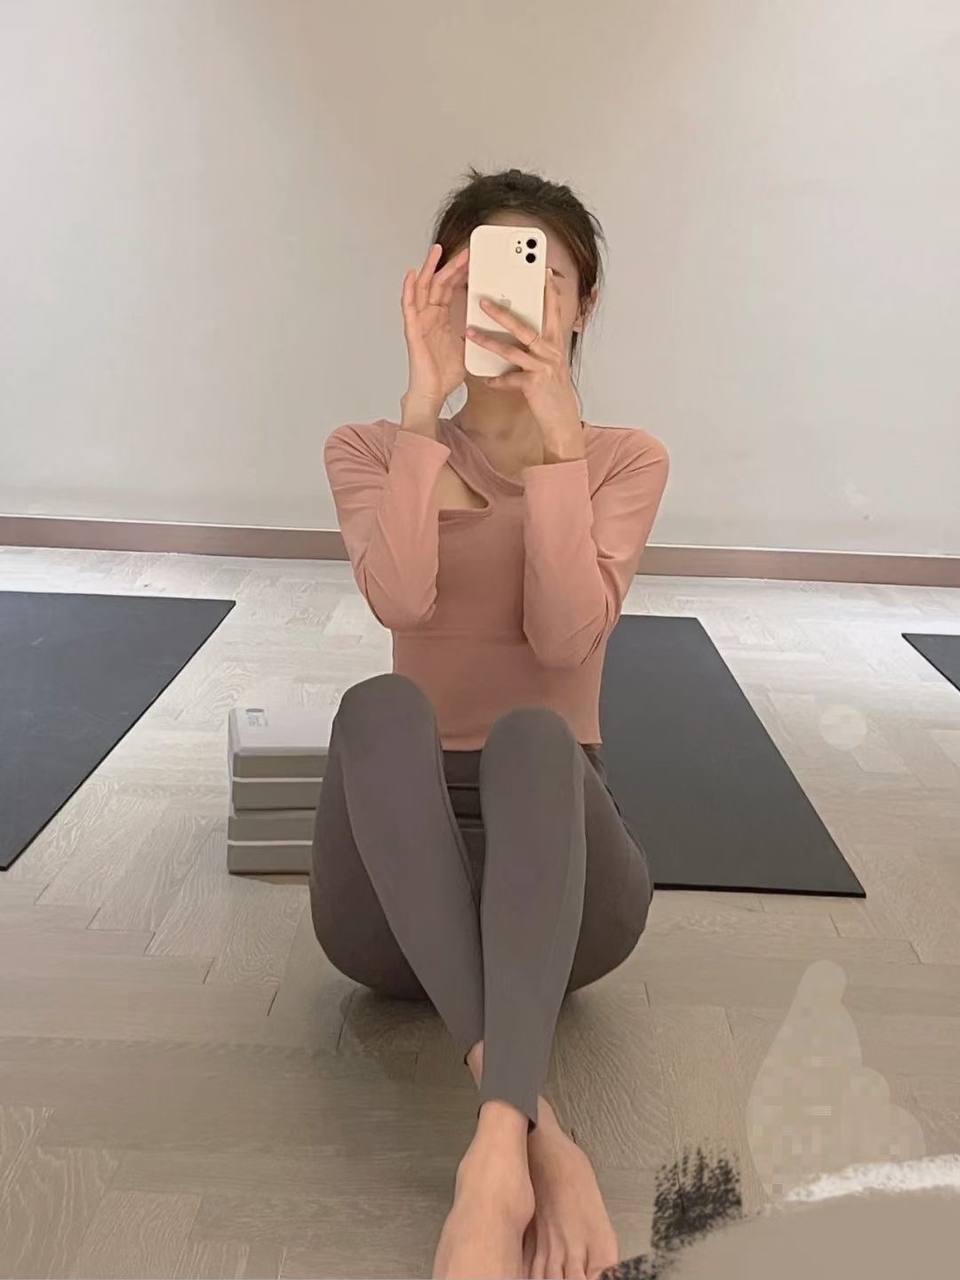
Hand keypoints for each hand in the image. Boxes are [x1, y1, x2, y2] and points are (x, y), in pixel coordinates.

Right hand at [400, 243, 468, 412]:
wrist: (434, 393)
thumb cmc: (446, 373)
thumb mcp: (467, 346)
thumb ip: (474, 331)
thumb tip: (491, 323)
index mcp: (442, 317)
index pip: (451, 288)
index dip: (461, 272)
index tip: (474, 258)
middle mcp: (430, 315)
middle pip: (439, 283)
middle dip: (452, 265)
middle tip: (466, 249)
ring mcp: (420, 321)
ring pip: (423, 288)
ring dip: (429, 268)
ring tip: (436, 250)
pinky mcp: (413, 330)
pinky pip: (408, 306)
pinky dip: (408, 289)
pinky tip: (411, 274)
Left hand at [465, 267, 583, 453]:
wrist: (562, 420)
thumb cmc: (553, 391)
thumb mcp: (550, 364)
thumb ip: (539, 346)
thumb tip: (522, 329)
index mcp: (555, 343)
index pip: (553, 311)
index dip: (549, 291)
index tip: (544, 272)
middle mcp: (551, 352)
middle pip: (525, 326)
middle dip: (502, 312)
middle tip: (483, 300)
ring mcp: (543, 367)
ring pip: (512, 349)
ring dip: (488, 340)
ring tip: (470, 332)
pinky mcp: (534, 385)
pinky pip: (509, 378)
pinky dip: (496, 379)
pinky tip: (486, 379)